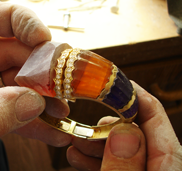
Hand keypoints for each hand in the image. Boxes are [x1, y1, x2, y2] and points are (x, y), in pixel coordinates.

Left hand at [0, 1, 70, 170]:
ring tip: (60, 111)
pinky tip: (50, 130)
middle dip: (39, 70)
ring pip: (18, 82)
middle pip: (11, 52)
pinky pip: (14, 110)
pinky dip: (33, 121)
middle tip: (59, 85)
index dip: (19, 22)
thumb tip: (31, 103)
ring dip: (42, 98)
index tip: (44, 38)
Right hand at [67, 81, 181, 170]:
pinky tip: (79, 156)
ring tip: (74, 142)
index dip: (133, 96)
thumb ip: (125, 166)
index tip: (111, 84)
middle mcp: (159, 165)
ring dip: (95, 143)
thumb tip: (123, 129)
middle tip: (82, 127)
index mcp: (171, 166)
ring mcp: (145, 169)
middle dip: (104, 126)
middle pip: (134, 131)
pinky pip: (116, 163)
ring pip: (121, 148)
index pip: (155, 117)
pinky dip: (97, 159)